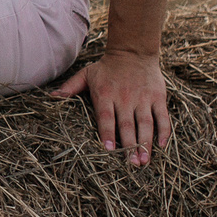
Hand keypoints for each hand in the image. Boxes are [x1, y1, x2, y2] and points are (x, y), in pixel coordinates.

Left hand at [49, 50, 170, 164]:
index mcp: (106, 95)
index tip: (109, 150)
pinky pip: (163, 116)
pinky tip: (162, 145)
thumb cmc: (107, 67)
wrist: (133, 51)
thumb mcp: (86, 74)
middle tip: (133, 165)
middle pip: (127, 125)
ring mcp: (143, 98)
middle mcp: (125, 98)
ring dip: (146, 143)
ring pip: (146, 124)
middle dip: (130, 146)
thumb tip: (51, 98)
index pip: (106, 117)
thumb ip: (70, 87)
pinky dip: (164, 131)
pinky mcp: (158, 97)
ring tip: (145, 161)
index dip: (107, 134)